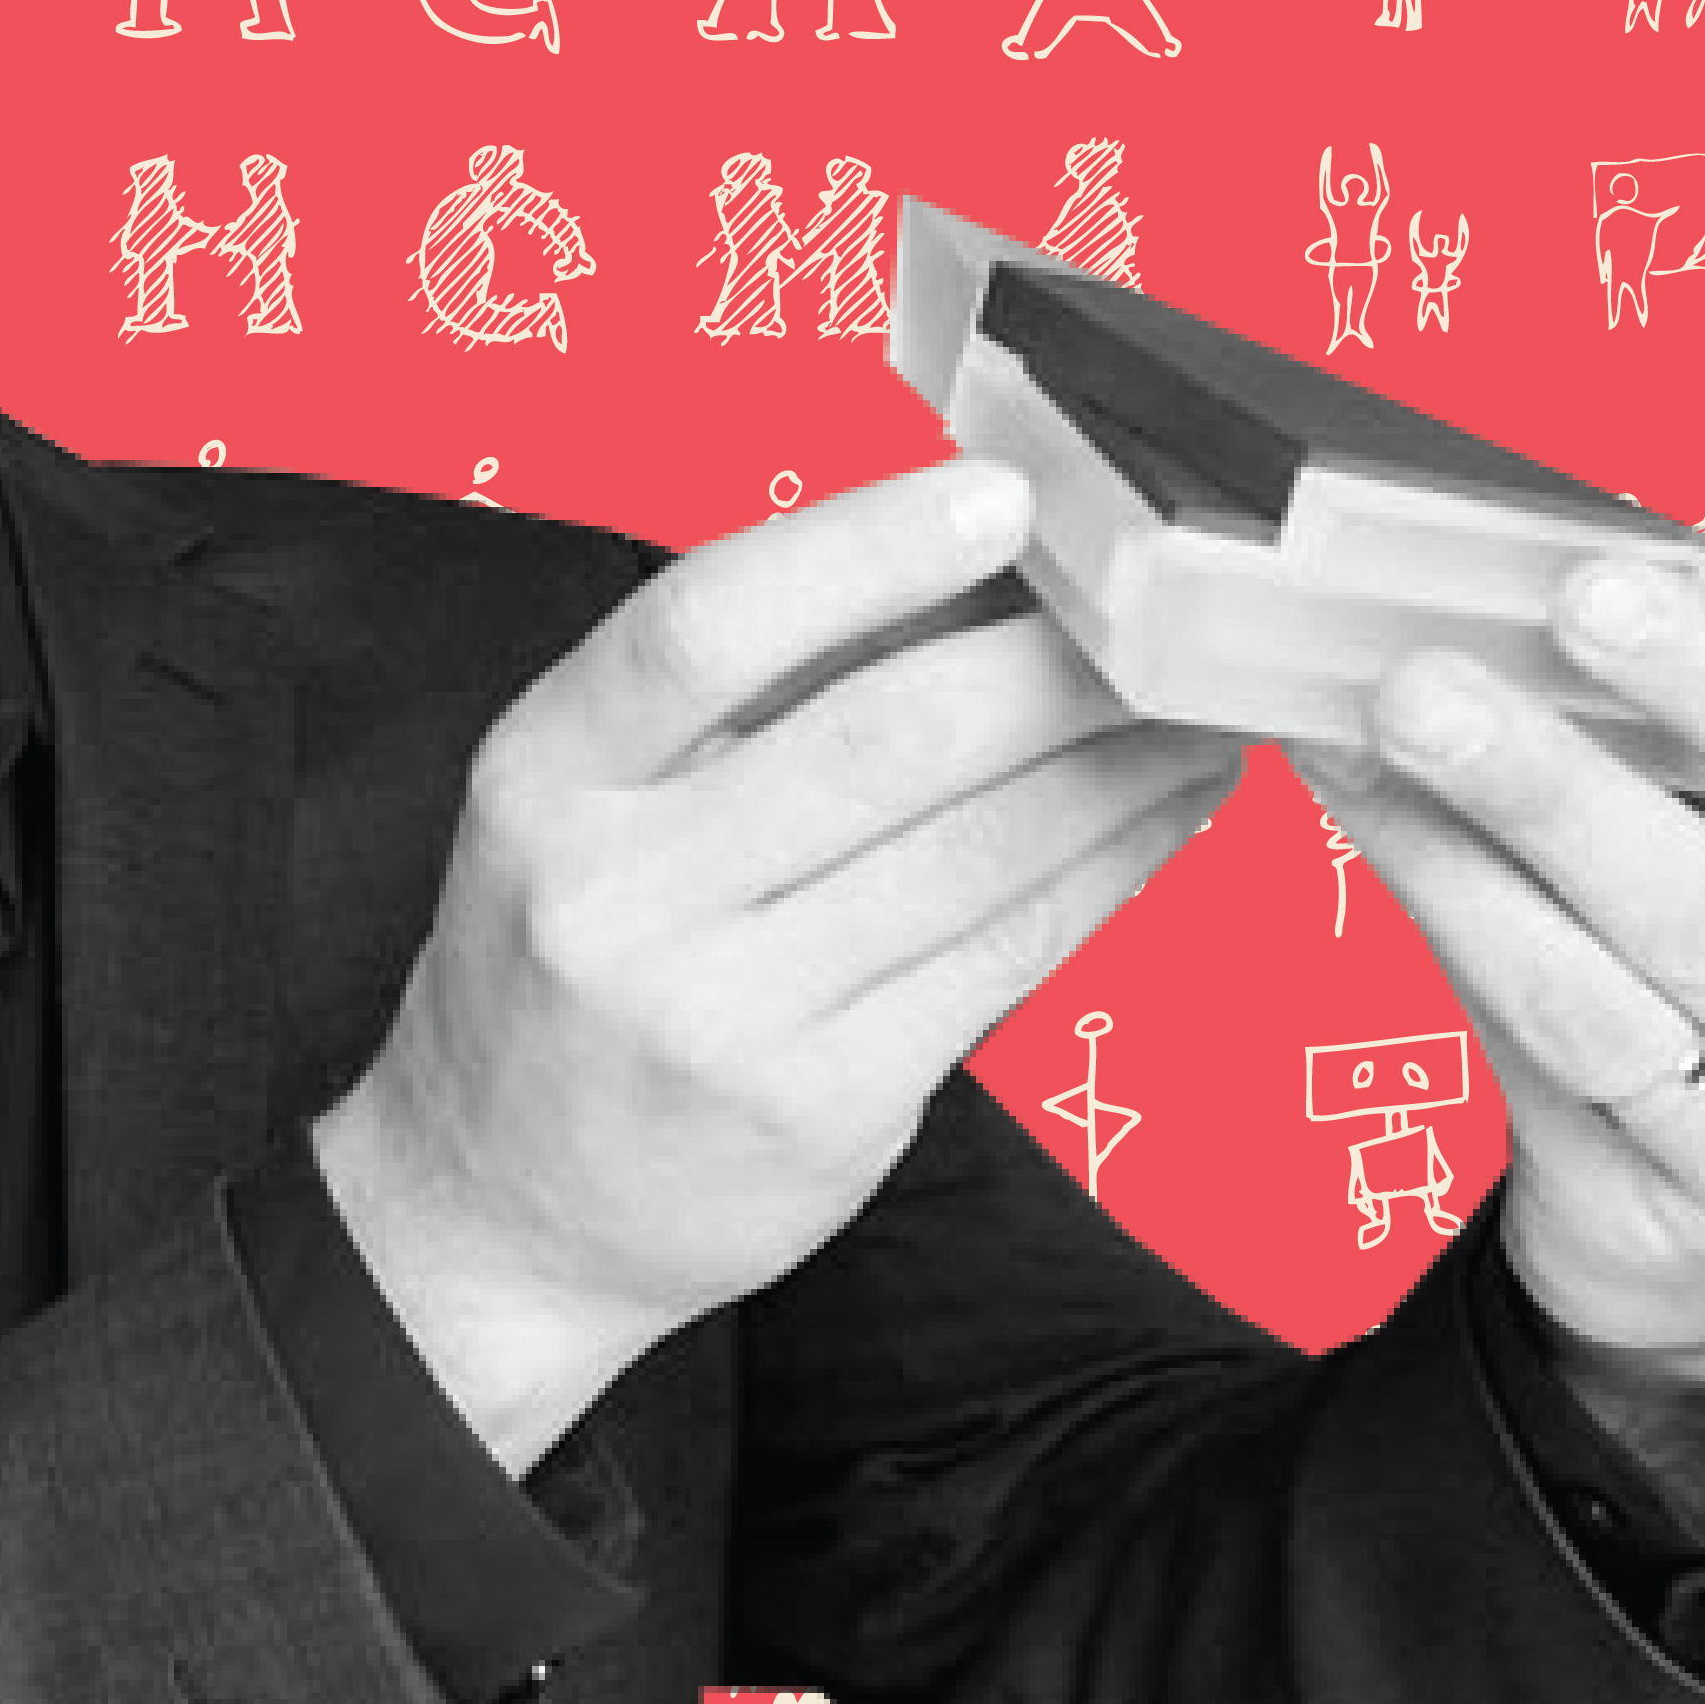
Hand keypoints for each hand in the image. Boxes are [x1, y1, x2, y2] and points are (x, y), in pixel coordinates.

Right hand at [316, 461, 1243, 1470]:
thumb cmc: (564, 967)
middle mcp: (615, 894)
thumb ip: (751, 691)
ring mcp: (722, 1014)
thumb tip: (970, 569)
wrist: (502, 1210)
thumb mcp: (589, 801)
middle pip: (878, 742)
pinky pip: (1003, 958)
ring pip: (973, 854)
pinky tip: (1161, 812)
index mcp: (542, 776)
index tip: (1002, 493)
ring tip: (1202, 700)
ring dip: (1117, 764)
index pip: (700, 628)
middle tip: (1164, 608)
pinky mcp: (823, 1108)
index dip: (863, 548)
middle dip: (1052, 663)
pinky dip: (1107, 868)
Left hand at [1293, 561, 1704, 1374]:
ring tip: (1358, 745)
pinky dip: (1442, 926)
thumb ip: (1686, 785)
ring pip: (1600, 998)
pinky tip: (1373, 830)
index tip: (1591, 590)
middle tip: (1417, 682)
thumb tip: (1506, 629)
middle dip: (1547, 784)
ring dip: (1458, 857)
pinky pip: (1539, 1060)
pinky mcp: (1690, 1224)